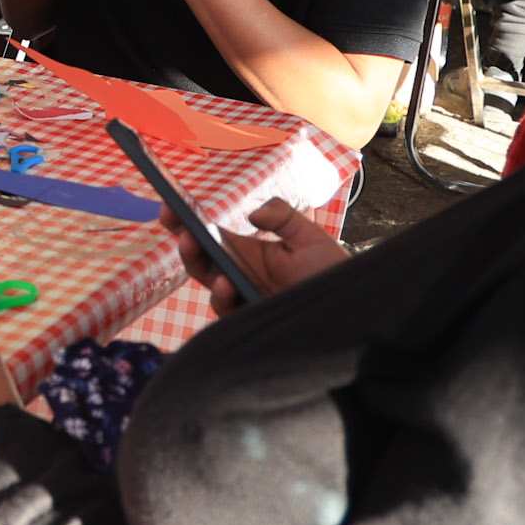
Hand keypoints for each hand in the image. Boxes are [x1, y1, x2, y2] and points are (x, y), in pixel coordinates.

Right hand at [167, 196, 345, 314]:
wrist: (353, 309)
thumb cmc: (331, 273)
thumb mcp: (309, 236)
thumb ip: (282, 216)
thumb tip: (251, 213)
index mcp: (247, 253)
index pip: (209, 236)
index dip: (186, 221)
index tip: (171, 204)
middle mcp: (238, 275)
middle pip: (199, 259)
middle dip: (184, 241)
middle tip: (180, 226)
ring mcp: (242, 298)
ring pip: (207, 282)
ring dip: (196, 263)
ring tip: (197, 244)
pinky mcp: (250, 320)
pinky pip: (225, 310)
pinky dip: (220, 296)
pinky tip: (225, 284)